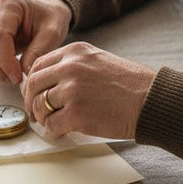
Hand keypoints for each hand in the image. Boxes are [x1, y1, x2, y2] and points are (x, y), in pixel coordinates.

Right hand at [0, 0, 71, 83]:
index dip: (6, 61)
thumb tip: (23, 72)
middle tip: (16, 80)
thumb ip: (39, 50)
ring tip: (14, 77)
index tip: (18, 77)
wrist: (46, 9)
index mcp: (9, 5)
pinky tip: (8, 72)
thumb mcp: (53, 31)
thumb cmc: (51, 17)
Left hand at [23, 42, 156, 139]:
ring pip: (40, 105)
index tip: (33, 93)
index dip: (32, 83)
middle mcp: (70, 67)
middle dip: (31, 101)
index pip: (38, 64)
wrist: (151, 100)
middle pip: (33, 84)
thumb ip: (74, 66)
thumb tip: (51, 84)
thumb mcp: (98, 61)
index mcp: (75, 52)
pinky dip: (54, 130)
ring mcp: (72, 90)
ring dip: (43, 118)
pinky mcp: (76, 113)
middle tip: (36, 113)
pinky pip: (52, 124)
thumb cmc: (131, 84)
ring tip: (53, 123)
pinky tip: (64, 131)